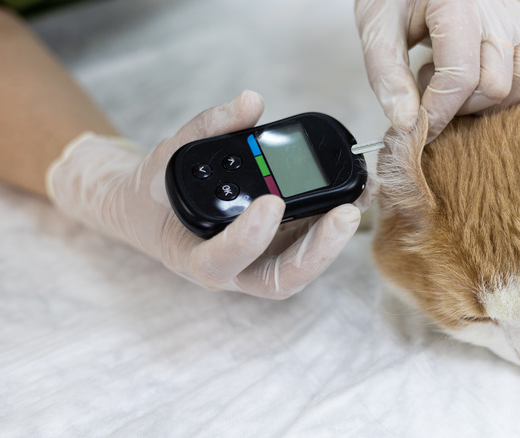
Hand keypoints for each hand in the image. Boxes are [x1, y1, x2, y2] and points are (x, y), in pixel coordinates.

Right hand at [47, 91, 367, 298]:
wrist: (159, 212)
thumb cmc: (162, 191)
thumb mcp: (173, 154)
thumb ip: (209, 128)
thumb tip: (250, 101)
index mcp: (194, 257)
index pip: (220, 262)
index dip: (247, 239)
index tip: (271, 201)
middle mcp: (235, 271)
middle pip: (280, 278)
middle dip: (318, 250)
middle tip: (345, 212)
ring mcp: (262, 263)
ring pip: (304, 266)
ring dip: (336, 237)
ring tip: (360, 195)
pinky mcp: (283, 249)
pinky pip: (312, 244)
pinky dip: (336, 221)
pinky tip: (358, 191)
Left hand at [355, 0, 519, 141]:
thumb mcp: (377, 28)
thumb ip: (387, 76)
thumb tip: (407, 124)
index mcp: (457, 4)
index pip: (461, 77)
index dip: (438, 113)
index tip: (416, 129)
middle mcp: (497, 12)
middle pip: (496, 86)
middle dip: (460, 107)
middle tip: (433, 95)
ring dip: (494, 101)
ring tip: (461, 86)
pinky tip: (516, 98)